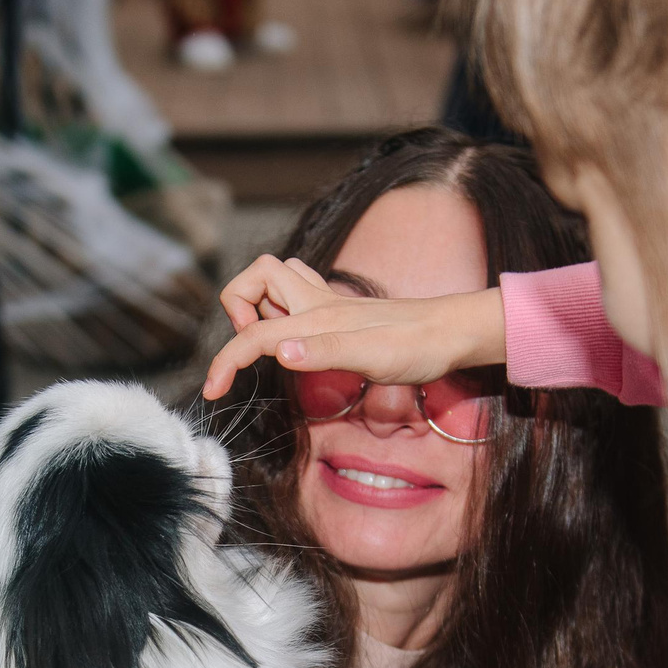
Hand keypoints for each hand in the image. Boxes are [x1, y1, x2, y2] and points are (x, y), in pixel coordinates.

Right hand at [199, 255, 505, 399]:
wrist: (453, 332)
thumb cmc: (418, 347)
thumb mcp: (373, 357)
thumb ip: (323, 352)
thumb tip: (277, 351)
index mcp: (316, 318)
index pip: (254, 335)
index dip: (226, 361)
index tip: (214, 392)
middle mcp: (317, 303)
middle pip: (256, 276)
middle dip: (238, 305)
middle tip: (253, 344)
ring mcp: (329, 304)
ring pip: (277, 279)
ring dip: (260, 302)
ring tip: (270, 339)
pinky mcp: (341, 311)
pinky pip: (298, 293)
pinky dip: (285, 306)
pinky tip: (299, 337)